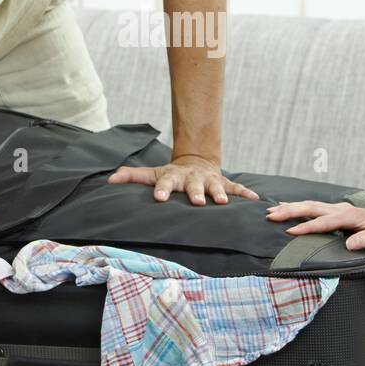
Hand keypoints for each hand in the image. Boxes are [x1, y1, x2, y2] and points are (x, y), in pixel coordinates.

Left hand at [107, 155, 260, 204]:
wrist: (196, 162)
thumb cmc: (171, 175)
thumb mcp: (152, 173)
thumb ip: (132, 176)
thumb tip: (108, 179)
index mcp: (174, 177)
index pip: (165, 183)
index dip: (162, 190)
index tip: (159, 198)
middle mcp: (192, 178)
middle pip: (194, 186)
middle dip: (197, 193)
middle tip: (198, 202)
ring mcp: (210, 180)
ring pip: (216, 186)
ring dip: (220, 194)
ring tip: (224, 202)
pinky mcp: (224, 182)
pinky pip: (236, 188)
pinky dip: (246, 193)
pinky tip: (255, 200)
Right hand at [265, 200, 364, 249]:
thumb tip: (349, 245)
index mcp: (348, 216)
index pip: (322, 222)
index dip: (306, 227)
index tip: (290, 231)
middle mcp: (340, 209)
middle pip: (310, 208)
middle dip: (290, 211)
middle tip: (271, 215)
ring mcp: (338, 208)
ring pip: (310, 206)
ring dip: (291, 207)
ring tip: (273, 210)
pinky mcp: (337, 211)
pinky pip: (314, 208)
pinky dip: (300, 208)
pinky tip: (290, 209)